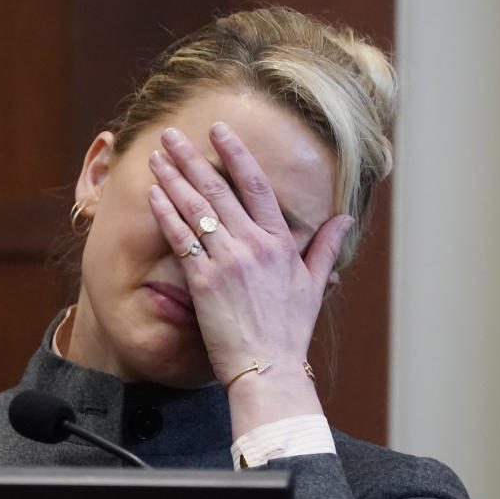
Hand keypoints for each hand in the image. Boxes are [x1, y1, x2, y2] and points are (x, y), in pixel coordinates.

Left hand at [146, 122, 352, 390]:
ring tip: (156, 155)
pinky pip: (182, 237)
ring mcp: (228, 260)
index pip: (256, 186)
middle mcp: (254, 244)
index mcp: (280, 242)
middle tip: (171, 134)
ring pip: (196, 208)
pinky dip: (166, 212)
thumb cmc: (290, 331)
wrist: (268, 368)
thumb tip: (346, 219)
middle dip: (192, 158)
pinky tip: (153, 193)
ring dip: (173, 178)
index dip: (236, 154)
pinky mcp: (205, 279)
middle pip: (218, 189)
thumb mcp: (314, 285)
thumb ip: (327, 248)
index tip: (219, 130)